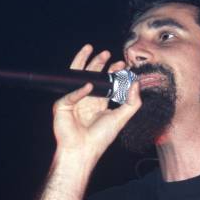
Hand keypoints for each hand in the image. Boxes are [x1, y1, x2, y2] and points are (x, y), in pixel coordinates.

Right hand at [52, 44, 140, 159]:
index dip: (113, 72)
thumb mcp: (121, 118)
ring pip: (77, 76)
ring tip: (91, 50)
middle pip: (92, 75)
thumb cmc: (100, 138)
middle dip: (99, 63)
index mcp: (99, 103)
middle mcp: (86, 99)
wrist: (83, 150)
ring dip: (84, 62)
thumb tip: (136, 83)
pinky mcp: (62, 105)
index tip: (122, 65)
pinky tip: (88, 86)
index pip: (106, 83)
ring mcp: (74, 100)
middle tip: (108, 53)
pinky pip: (71, 94)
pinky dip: (79, 90)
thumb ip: (132, 102)